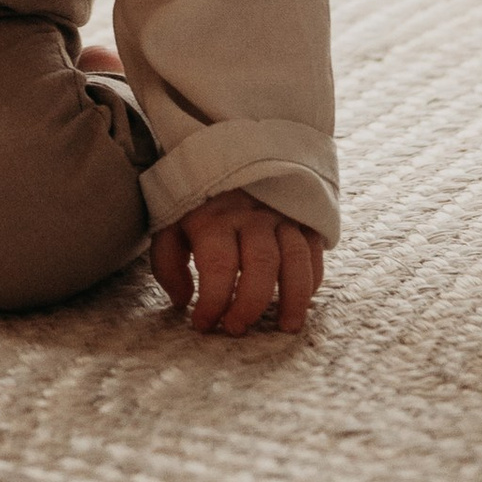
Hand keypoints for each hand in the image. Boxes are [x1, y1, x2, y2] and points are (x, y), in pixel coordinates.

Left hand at [151, 186, 323, 336]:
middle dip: (250, 304)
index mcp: (213, 218)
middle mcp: (250, 216)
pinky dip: (311, 280)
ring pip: (295, 259)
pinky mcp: (301, 217)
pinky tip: (299, 300)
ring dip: (294, 299)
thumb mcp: (169, 223)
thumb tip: (182, 301)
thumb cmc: (195, 202)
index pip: (218, 265)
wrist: (225, 152)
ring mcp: (280, 215)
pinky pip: (313, 251)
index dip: (213, 302)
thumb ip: (167, 262)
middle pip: (260, 264)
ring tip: (285, 327)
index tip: (203, 325)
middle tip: (237, 329)